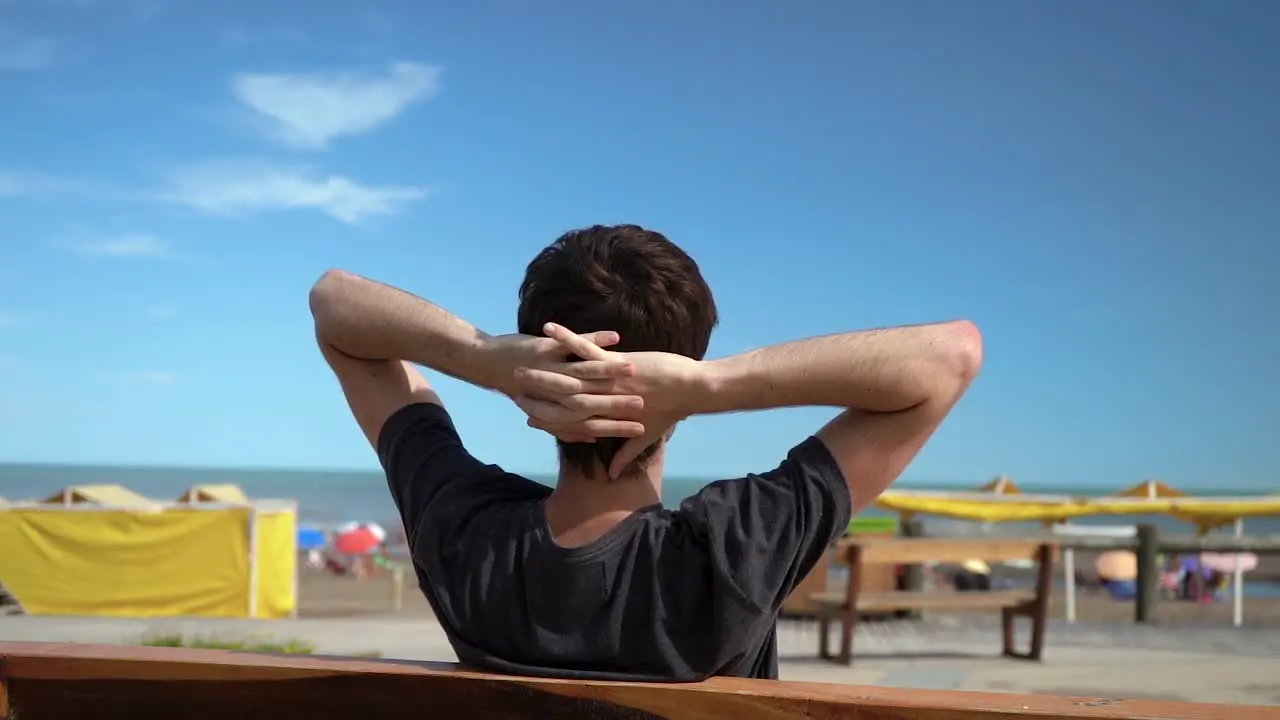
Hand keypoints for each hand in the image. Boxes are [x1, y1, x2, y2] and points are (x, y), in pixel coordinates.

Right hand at [515, 323, 705, 477]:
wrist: (693, 390)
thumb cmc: (673, 411)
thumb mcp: (649, 434)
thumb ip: (628, 453)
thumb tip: (613, 473)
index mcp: (607, 417)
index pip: (568, 422)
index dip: (546, 420)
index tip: (526, 417)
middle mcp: (602, 401)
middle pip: (561, 399)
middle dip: (535, 393)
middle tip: (512, 388)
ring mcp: (607, 382)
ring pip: (567, 376)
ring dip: (541, 369)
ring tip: (519, 363)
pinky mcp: (615, 363)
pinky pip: (585, 349)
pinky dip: (566, 338)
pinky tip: (548, 329)